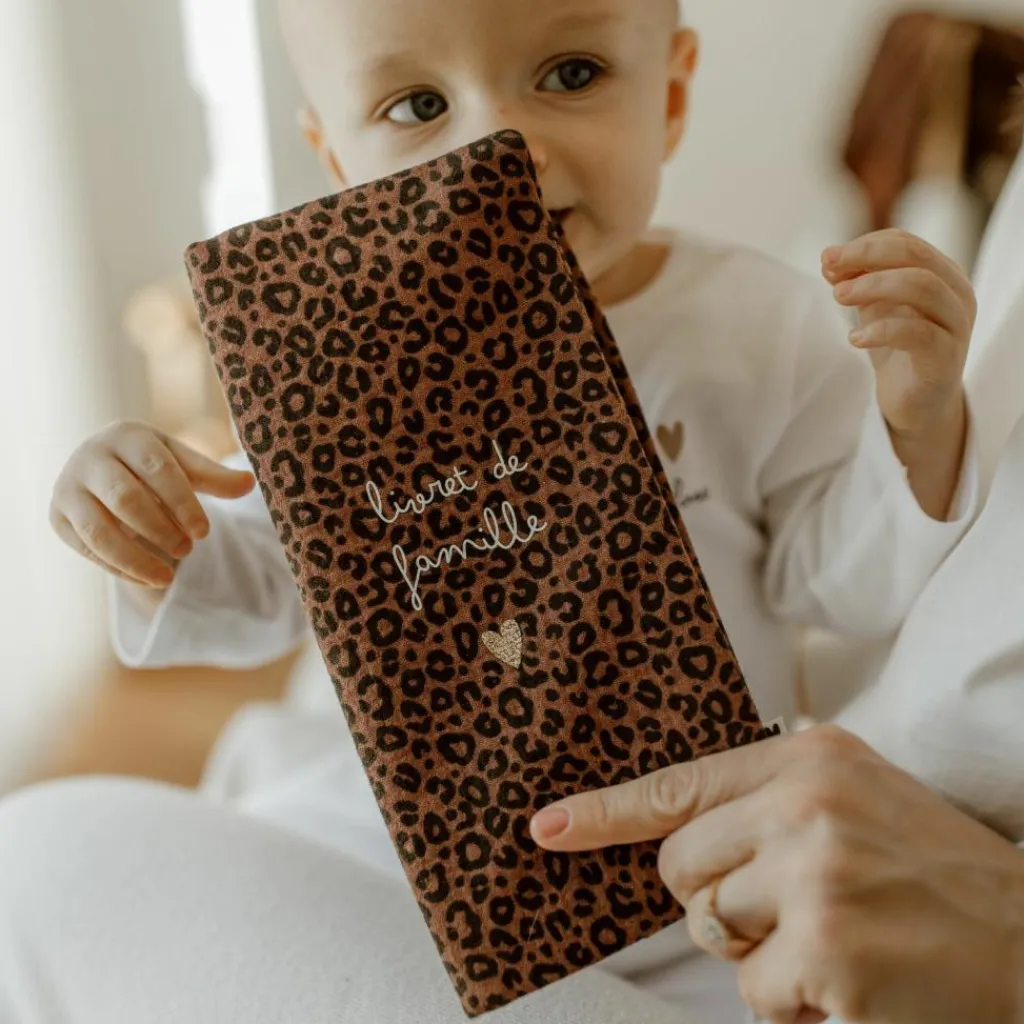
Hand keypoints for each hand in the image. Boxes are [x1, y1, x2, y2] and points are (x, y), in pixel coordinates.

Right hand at [50, 421, 254, 587]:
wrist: (104, 468)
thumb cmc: (153, 465)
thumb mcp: (184, 465)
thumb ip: (215, 477)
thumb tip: (250, 484)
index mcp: (127, 436)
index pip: (157, 470)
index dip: (183, 503)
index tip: (204, 533)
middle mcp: (91, 457)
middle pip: (125, 499)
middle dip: (160, 530)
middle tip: (187, 550)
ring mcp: (68, 487)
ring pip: (99, 531)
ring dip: (136, 559)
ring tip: (168, 576)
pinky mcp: (57, 517)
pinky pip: (88, 551)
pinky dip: (120, 569)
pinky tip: (149, 577)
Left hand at [531, 727, 1023, 1023]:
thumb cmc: (930, 869)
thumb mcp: (853, 796)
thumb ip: (768, 799)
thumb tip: (676, 834)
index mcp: (808, 756)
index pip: (678, 785)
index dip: (603, 810)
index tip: (545, 827)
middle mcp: (805, 802)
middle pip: (679, 867)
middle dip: (717, 898)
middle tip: (794, 904)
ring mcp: (816, 874)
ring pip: (712, 928)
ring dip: (760, 949)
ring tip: (836, 937)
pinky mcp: (827, 949)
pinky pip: (752, 991)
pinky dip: (790, 1001)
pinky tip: (851, 980)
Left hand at [822, 229, 973, 436]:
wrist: (916, 402)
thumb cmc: (896, 348)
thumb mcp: (874, 308)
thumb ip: (858, 282)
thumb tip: (829, 260)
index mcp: (942, 274)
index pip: (905, 243)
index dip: (864, 245)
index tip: (828, 259)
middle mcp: (957, 293)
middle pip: (916, 256)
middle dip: (867, 256)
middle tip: (829, 269)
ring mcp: (956, 325)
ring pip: (923, 286)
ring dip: (873, 287)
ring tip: (838, 297)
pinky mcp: (947, 357)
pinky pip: (919, 333)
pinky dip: (881, 330)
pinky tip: (854, 338)